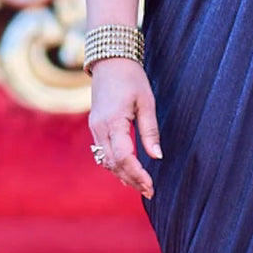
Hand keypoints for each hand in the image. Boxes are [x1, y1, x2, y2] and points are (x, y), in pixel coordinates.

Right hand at [88, 59, 161, 198]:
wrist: (110, 61)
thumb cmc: (132, 79)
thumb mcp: (146, 102)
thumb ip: (150, 131)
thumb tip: (157, 156)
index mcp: (113, 122)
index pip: (124, 158)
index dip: (137, 174)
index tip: (151, 185)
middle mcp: (100, 128)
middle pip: (113, 164)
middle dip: (131, 180)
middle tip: (149, 191)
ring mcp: (94, 128)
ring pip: (105, 161)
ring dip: (122, 175)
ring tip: (140, 185)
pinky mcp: (95, 126)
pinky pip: (102, 152)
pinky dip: (114, 165)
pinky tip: (126, 172)